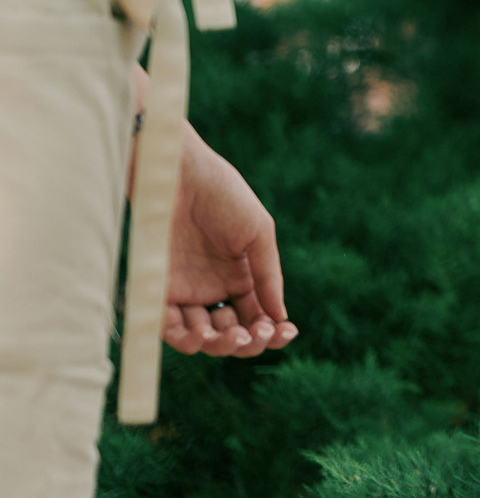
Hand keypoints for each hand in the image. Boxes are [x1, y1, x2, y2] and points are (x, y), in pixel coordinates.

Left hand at [162, 127, 296, 358]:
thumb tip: (281, 317)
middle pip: (230, 333)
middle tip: (253, 335)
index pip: (257, 316)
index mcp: (240, 277)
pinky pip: (166, 326)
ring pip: (200, 337)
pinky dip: (183, 338)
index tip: (285, 332)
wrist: (179, 173)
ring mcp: (184, 291)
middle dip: (245, 342)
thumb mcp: (258, 233)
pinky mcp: (156, 290)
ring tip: (226, 335)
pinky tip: (202, 333)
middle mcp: (212, 289)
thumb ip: (268, 276)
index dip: (272, 331)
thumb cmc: (224, 194)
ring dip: (216, 344)